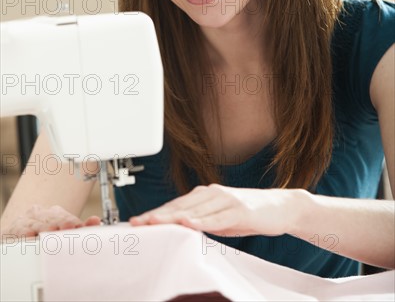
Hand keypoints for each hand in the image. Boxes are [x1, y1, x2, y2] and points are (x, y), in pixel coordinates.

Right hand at [1, 204, 100, 239]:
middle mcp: (42, 213)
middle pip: (53, 218)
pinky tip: (31, 235)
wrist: (18, 233)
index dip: (73, 222)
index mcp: (55, 213)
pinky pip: (21, 229)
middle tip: (68, 227)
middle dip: (61, 223)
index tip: (79, 227)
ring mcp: (28, 220)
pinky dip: (26, 232)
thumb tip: (96, 221)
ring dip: (45, 227)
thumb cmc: (42, 233)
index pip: (66, 217)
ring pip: (38, 223)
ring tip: (52, 231)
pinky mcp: (15, 228)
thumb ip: (79, 228)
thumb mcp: (59, 230)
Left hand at [129, 184, 302, 236]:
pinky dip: (203, 221)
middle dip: (157, 215)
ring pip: (195, 210)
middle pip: (180, 206)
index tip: (137, 221)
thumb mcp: (219, 218)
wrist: (280, 206)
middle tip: (137, 222)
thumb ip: (200, 221)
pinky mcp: (240, 210)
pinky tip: (190, 223)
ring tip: (155, 222)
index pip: (176, 205)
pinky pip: (218, 218)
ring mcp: (226, 200)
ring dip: (173, 217)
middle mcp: (213, 194)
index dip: (156, 212)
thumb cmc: (247, 213)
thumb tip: (179, 230)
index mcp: (205, 195)